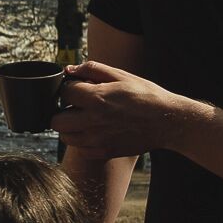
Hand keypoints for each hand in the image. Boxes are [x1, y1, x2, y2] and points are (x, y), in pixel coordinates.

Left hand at [53, 61, 184, 159]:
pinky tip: (96, 130)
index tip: (78, 88)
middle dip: (61, 111)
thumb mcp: (121, 75)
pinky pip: (80, 148)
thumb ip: (93, 69)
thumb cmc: (146, 95)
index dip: (69, 88)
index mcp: (97, 99)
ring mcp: (97, 140)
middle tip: (75, 106)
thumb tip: (70, 70)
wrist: (167, 122)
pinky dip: (82, 140)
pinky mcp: (104, 152)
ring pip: (65, 137)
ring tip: (85, 118)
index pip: (64, 92)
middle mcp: (93, 122)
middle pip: (55, 121)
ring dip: (70, 127)